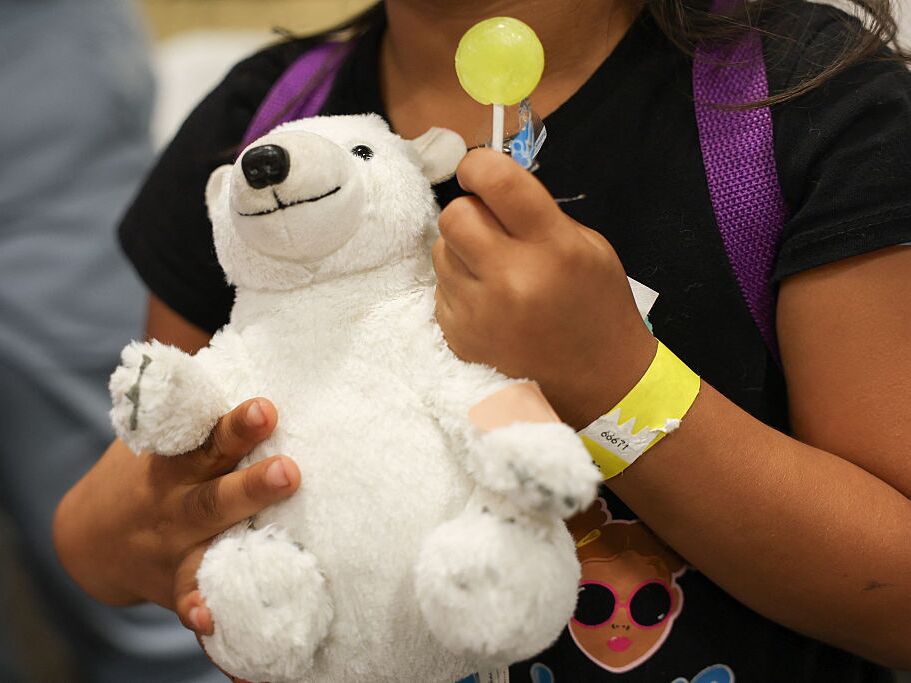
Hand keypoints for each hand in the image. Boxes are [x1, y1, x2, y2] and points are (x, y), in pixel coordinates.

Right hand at [53, 398, 299, 634]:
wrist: (91, 537)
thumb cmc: (152, 472)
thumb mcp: (164, 438)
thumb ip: (203, 407)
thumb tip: (267, 340)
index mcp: (175, 459)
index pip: (205, 436)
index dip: (234, 423)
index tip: (267, 407)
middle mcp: (174, 499)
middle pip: (213, 486)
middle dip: (249, 479)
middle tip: (290, 469)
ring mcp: (173, 544)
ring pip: (210, 534)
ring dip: (241, 528)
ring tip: (273, 524)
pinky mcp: (175, 582)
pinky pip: (190, 598)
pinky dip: (200, 608)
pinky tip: (213, 618)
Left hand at [433, 149, 655, 427]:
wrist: (598, 386)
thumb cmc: (597, 308)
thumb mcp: (588, 247)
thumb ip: (538, 214)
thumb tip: (489, 189)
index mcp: (552, 248)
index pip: (497, 181)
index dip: (479, 165)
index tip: (479, 171)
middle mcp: (511, 279)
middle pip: (454, 215)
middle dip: (470, 212)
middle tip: (490, 228)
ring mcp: (479, 313)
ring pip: (440, 251)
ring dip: (461, 250)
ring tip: (493, 271)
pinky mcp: (458, 338)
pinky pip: (440, 289)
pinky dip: (459, 287)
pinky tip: (489, 304)